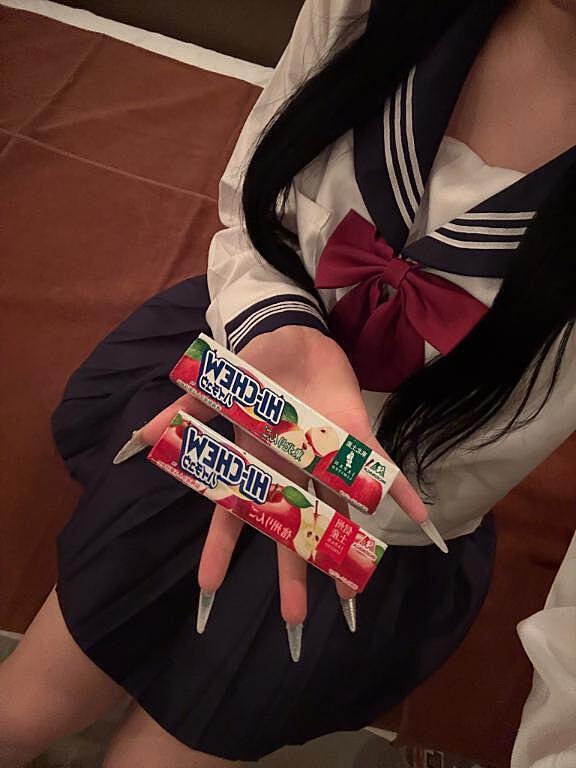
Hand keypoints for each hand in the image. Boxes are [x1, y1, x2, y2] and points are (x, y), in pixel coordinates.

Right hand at [122, 326, 429, 655]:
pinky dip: (398, 489)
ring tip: (353, 590)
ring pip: (336, 510)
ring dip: (345, 546)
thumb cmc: (254, 366)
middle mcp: (291, 469)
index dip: (221, 548)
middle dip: (292, 570)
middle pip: (291, 527)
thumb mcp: (217, 390)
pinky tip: (419, 517)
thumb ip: (187, 412)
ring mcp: (323, 457)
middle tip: (293, 618)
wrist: (291, 337)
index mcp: (256, 462)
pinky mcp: (351, 436)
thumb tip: (142, 436)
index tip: (208, 588)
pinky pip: (379, 467)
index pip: (235, 512)